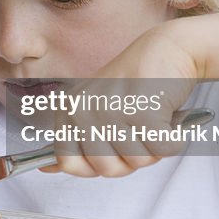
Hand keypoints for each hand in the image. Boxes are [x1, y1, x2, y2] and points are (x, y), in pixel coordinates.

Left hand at [40, 24, 200, 177]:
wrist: (170, 49)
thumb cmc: (136, 85)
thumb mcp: (96, 109)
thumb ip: (75, 140)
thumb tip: (45, 170)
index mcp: (68, 109)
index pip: (68, 162)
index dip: (96, 165)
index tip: (112, 148)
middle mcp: (83, 109)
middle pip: (106, 169)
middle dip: (130, 159)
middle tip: (138, 130)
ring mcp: (110, 110)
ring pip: (137, 162)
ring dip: (153, 148)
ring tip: (153, 118)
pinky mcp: (142, 111)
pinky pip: (162, 150)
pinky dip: (173, 140)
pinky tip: (168, 118)